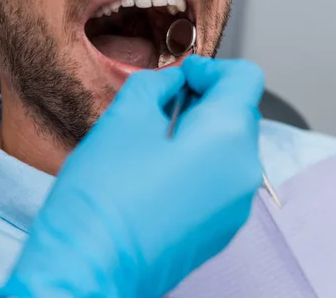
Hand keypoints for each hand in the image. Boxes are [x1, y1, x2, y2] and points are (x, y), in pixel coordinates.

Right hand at [0, 55, 264, 297]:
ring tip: (158, 141)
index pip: (245, 78)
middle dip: (206, 99)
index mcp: (228, 137)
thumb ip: (158, 84)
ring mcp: (237, 207)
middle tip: (165, 103)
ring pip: (231, 148)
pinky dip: (201, 165)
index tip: (183, 75)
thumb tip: (176, 81)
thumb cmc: (103, 197)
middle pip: (240, 113)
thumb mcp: (126, 117)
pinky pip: (222, 181)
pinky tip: (161, 174)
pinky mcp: (222, 230)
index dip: (212, 67)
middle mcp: (244, 173)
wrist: (90, 269)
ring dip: (203, 133)